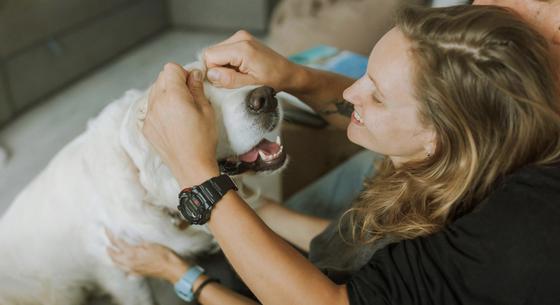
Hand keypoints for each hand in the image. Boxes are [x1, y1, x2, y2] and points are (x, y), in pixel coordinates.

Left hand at [105, 229, 189, 282]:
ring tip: (111, 252)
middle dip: (109, 249)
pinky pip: (124, 270)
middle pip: (113, 256)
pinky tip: (122, 263)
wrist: (170, 267)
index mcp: (132, 253)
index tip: (107, 230)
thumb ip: (138, 244)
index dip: (111, 236)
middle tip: (107, 243)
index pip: (117, 243)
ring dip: (112, 258)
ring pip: (117, 264)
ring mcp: (132, 269)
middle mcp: (129, 262)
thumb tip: (131, 243)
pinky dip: (120, 265)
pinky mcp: (137, 273)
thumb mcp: (149, 244)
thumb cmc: (162, 254)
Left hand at [143, 63, 219, 187]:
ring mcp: (149, 116)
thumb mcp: (207, 110)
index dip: (183, 73)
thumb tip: (194, 74)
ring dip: (166, 94)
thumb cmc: (203, 140)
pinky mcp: (146, 127)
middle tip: (188, 96)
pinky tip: (173, 122)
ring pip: (154, 92)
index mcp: (173, 96)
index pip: (170, 68)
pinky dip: (160, 109)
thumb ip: (197, 88)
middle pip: (160, 78)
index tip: (191, 84)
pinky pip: (151, 108)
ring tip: (180, 110)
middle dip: (174, 82)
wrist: (191, 167)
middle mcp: (156, 103)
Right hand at [204, 30, 300, 90]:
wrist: (288, 73)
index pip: (210, 56)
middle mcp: (240, 38)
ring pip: (217, 53)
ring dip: (224, 67)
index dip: (213, 72)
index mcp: (242, 48)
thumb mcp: (251, 84)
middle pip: (212, 53)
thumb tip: (211, 74)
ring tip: (240, 74)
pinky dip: (228, 63)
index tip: (224, 82)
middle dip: (218, 69)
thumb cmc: (275, 79)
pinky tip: (241, 69)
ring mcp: (241, 37)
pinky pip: (225, 52)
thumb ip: (229, 79)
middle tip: (235, 79)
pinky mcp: (242, 40)